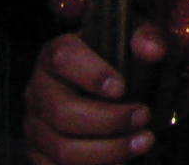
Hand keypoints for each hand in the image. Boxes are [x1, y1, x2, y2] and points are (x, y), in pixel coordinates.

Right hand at [24, 24, 164, 162]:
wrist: (103, 86)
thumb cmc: (120, 58)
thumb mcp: (135, 38)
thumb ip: (146, 37)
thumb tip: (154, 51)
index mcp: (56, 54)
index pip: (63, 58)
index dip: (92, 74)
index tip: (122, 88)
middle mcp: (38, 90)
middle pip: (62, 113)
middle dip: (108, 120)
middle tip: (144, 116)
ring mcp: (34, 126)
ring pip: (62, 148)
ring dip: (108, 150)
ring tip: (144, 141)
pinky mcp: (37, 155)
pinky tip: (121, 160)